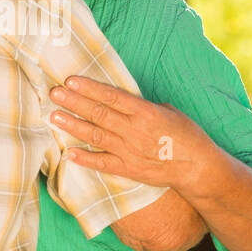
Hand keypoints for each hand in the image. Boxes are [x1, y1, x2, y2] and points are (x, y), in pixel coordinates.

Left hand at [49, 75, 210, 191]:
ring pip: (96, 136)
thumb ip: (145, 106)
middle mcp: (134, 130)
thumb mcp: (169, 111)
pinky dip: (85, 159)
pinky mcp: (129, 169)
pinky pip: (103, 163)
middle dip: (74, 103)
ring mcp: (129, 151)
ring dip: (73, 126)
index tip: (71, 81)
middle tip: (54, 94)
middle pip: (98, 113)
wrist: (197, 167)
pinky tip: (68, 153)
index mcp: (145, 112)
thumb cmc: (187, 135)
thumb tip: (126, 100)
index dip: (90, 88)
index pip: (111, 97)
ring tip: (54, 117)